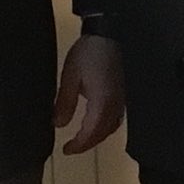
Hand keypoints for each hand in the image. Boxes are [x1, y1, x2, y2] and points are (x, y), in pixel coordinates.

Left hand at [53, 34, 127, 154]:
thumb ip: (64, 102)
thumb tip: (58, 124)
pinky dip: (106, 125)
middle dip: (88, 144)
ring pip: (112, 126)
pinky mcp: (125, 92)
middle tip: (72, 147)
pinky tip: (98, 121)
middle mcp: (116, 105)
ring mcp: (123, 99)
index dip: (78, 145)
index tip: (65, 150)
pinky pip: (117, 116)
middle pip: (103, 133)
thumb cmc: (89, 52)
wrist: (110, 32)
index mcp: (102, 103)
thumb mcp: (70, 76)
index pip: (91, 133)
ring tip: (84, 137)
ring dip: (98, 136)